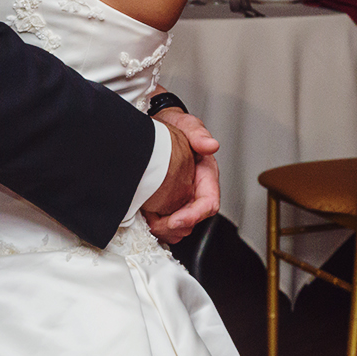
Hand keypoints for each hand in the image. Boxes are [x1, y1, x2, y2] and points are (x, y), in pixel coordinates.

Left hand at [145, 109, 220, 242]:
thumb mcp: (186, 125)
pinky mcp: (168, 201)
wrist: (157, 125)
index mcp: (206, 175)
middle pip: (193, 220)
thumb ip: (198, 134)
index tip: (176, 220)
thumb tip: (211, 146)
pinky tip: (145, 217)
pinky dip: (157, 225)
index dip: (193, 216)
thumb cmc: (175, 126)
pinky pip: (167, 222)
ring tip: (149, 221)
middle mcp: (196, 189)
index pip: (208, 204)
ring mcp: (183, 197)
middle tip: (156, 224)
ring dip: (166, 229)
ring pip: (181, 226)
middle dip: (175, 227)